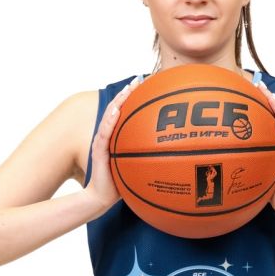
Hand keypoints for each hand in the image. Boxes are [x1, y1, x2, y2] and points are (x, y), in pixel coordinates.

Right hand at [83, 76, 141, 216]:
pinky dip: (109, 121)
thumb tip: (177, 154)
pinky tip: (116, 111)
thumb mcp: (140, 168)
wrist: (102, 197)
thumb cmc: (122, 183)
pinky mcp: (97, 149)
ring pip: (110, 115)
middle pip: (120, 108)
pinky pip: (104, 133)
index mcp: (120, 136)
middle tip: (142, 79)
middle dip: (130, 92)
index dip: (139, 98)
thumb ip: (151, 158)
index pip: (129, 112)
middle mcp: (111, 134)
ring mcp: (103, 140)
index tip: (152, 84)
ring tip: (128, 88)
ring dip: (119, 101)